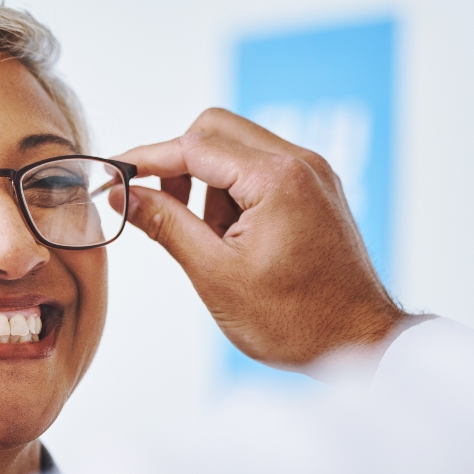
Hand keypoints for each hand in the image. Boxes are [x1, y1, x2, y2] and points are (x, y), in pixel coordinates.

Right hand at [114, 109, 405, 366]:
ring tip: (209, 240)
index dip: (146, 159)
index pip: (194, 145)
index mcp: (276, 178)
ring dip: (207, 181)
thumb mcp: (215, 274)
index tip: (114, 175)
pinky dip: (233, 192)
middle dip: (178, 164)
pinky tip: (231, 237)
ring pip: (236, 147)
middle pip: (215, 130)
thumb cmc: (294, 320)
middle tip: (158, 209)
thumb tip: (122, 195)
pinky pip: (260, 168)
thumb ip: (165, 224)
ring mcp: (312, 172)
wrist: (360, 343)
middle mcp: (300, 162)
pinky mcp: (316, 188)